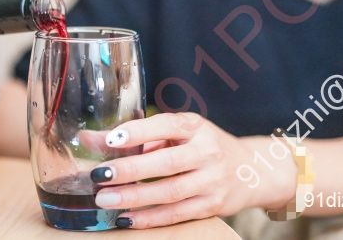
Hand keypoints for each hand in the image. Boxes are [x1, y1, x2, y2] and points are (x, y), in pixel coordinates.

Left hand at [88, 112, 296, 228]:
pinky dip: (150, 217)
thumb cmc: (203, 146)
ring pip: (171, 192)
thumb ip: (139, 136)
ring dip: (135, 197)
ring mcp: (212, 180)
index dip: (139, 132)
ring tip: (105, 199)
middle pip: (167, 162)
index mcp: (195, 126)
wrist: (251, 169)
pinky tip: (126, 217)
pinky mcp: (213, 205)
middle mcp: (207, 151)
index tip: (111, 139)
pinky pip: (178, 214)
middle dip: (130, 169)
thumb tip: (91, 139)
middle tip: (99, 176)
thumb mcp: (178, 132)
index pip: (166, 125)